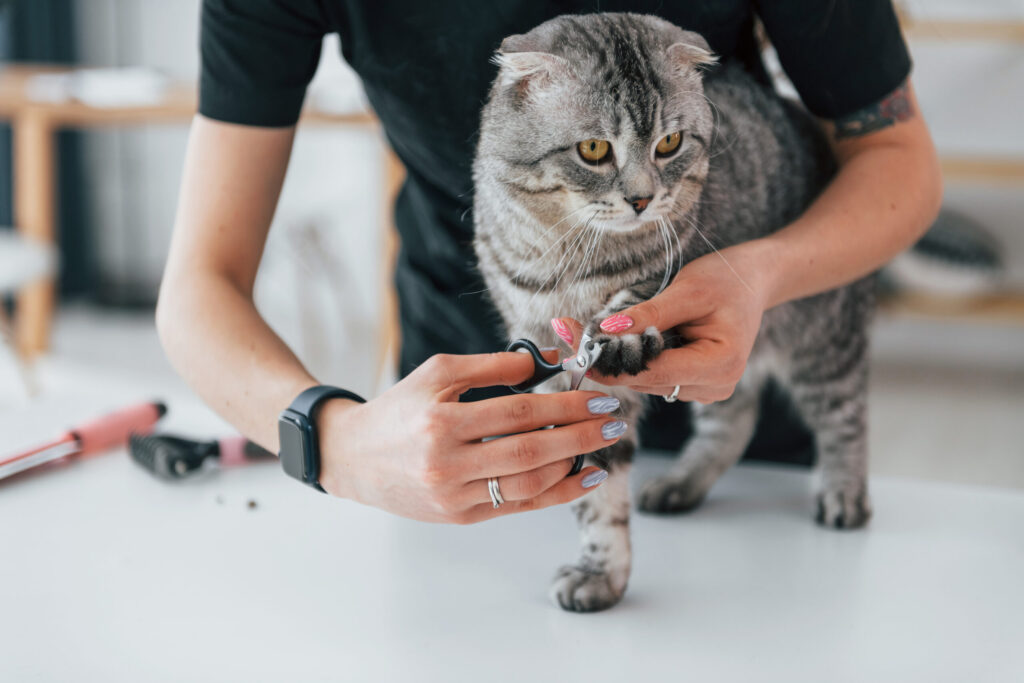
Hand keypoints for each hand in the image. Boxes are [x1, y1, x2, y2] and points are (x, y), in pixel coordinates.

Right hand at [316, 352, 624, 522]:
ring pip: (528, 483)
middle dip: (580, 434)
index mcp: (441, 422)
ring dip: (572, 464)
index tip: (600, 396)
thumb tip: (547, 361)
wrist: (353, 456)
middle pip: (530, 449)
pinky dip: (555, 493)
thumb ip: (493, 366)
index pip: (519, 411)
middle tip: (614, 421)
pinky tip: (582, 478)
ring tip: (599, 445)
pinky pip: (518, 506)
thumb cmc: (399, 408)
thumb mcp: (437, 373)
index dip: (566, 403)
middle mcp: (447, 463)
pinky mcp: (460, 517)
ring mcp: (454, 496)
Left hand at [556, 247, 769, 403]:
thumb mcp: (689, 290)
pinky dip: (633, 359)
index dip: (610, 363)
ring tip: (586, 332)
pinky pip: (653, 377)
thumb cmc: (727, 280)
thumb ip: (649, 314)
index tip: (574, 347)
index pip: (653, 372)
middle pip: (645, 380)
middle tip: (568, 331)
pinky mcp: (694, 385)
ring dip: (617, 359)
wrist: (755, 281)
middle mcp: (714, 387)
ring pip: (645, 381)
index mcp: (719, 365)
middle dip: (607, 358)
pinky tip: (615, 340)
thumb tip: (607, 331)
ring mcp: (705, 391)